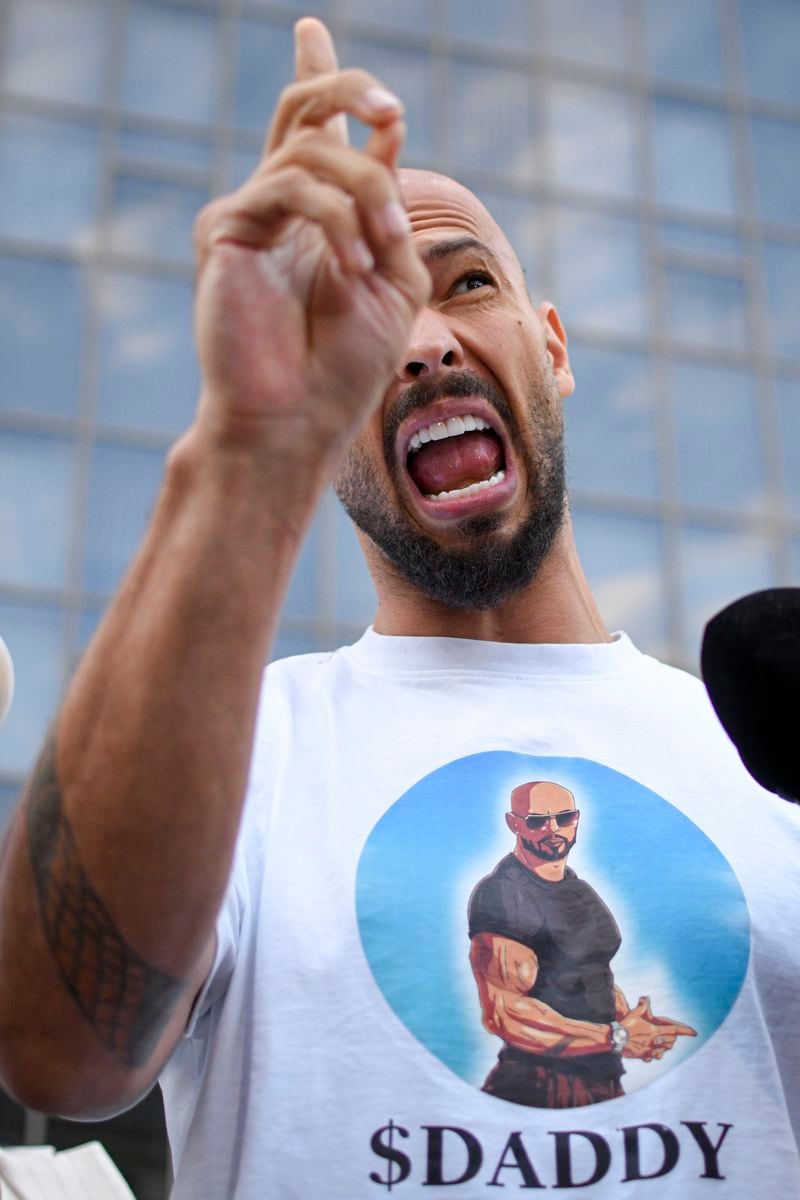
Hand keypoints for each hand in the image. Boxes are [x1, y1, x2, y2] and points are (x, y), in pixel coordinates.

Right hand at [191, 19, 429, 462]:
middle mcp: (279, 207)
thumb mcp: (394, 280)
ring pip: (311, 145)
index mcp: (318, 218)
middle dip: (348, 88)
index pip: (315, 132)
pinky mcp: (224, 229)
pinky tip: (351, 267)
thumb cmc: (345, 367)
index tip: (313, 30)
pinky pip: (292, 187)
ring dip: (367, 190)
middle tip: (391, 108)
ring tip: (383, 248)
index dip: (321, 78)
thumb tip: (388, 133)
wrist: (296, 421)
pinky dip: (336, 220)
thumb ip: (392, 209)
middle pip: (303, 109)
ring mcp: (248, 214)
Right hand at [619, 996, 696, 1061]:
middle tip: (671, 1035)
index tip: (695, 1032)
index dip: (686, 1031)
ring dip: (664, 1046)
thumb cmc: (625, 1025)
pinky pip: (652, 1057)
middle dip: (672, 1038)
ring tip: (661, 1042)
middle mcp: (654, 1042)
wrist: (615, 1039)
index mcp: (654, 1031)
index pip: (674, 1031)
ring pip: (663, 1051)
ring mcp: (649, 1050)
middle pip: (670, 1042)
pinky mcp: (643, 1056)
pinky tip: (651, 1050)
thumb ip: (642, 1006)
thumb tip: (646, 998)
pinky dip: (654, 1054)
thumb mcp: (634, 1013)